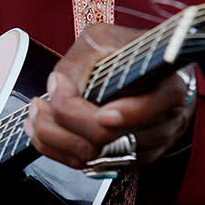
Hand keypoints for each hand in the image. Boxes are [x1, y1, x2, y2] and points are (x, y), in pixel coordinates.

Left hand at [23, 23, 196, 168]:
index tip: (94, 106)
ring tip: (35, 112)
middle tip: (41, 101)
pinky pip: (87, 164)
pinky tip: (41, 128)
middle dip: (65, 120)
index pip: (148, 110)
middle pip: (109, 138)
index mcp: (169, 88)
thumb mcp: (105, 39)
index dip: (122, 114)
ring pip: (92, 156)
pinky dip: (56, 148)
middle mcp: (162, 124)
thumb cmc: (124, 50)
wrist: (144, 70)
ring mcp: (145, 147)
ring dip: (52, 136)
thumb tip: (59, 86)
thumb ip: (83, 62)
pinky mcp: (125, 160)